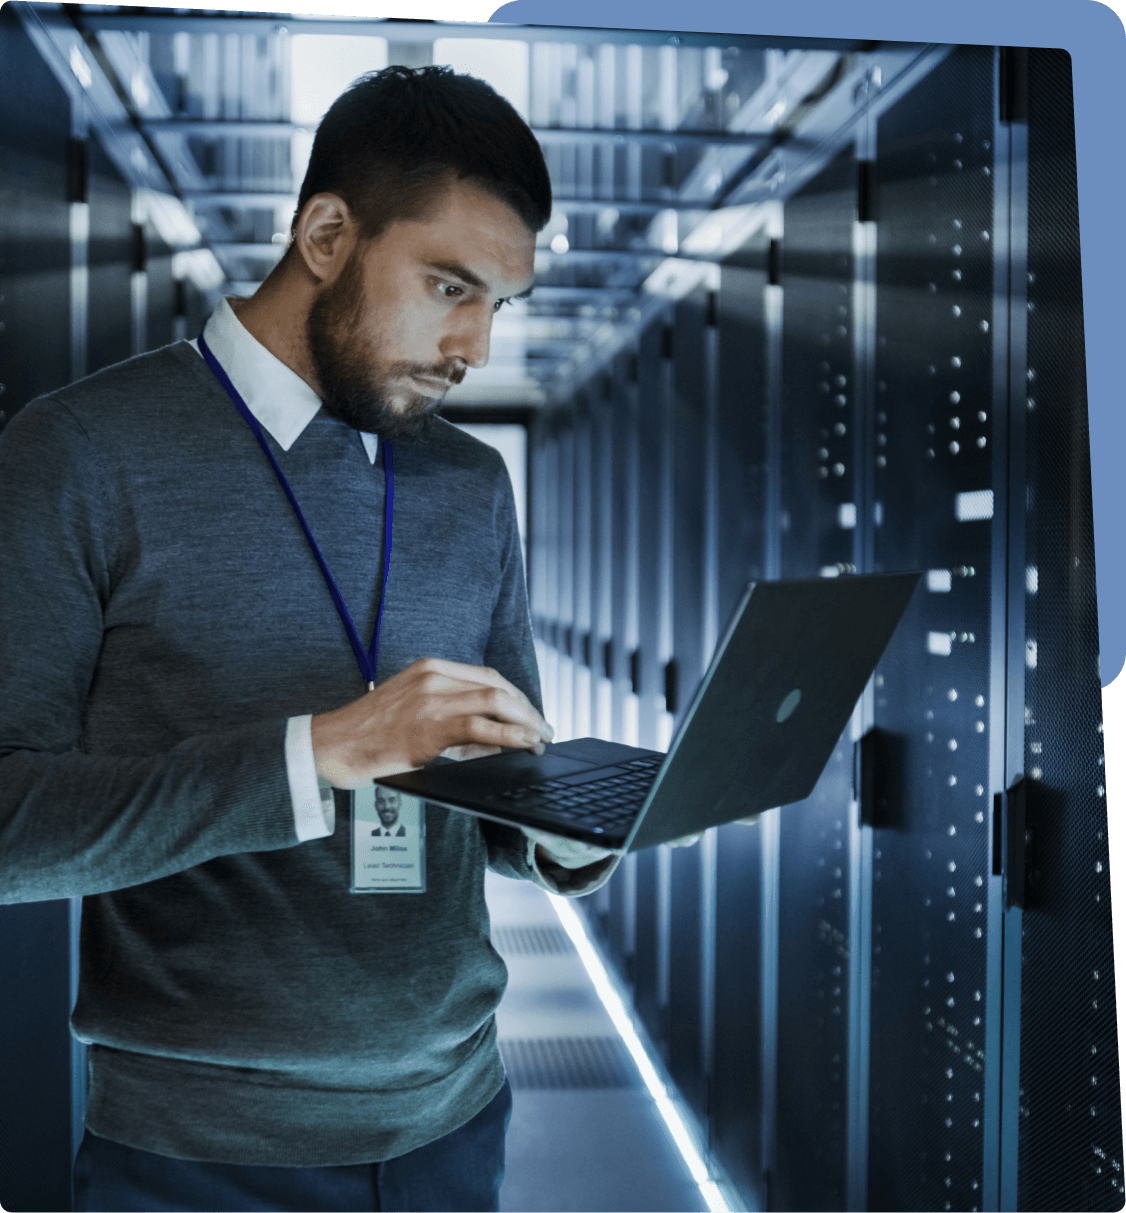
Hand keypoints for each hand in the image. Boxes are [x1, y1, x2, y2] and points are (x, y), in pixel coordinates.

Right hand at [311, 657, 552, 788]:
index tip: (531, 715)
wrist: (332, 746)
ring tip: (539, 741)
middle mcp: (433, 677)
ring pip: (496, 702)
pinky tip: (523, 746)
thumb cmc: (368, 733)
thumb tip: (492, 735)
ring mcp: (431, 701)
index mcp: (429, 668)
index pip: (487, 676)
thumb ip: (447, 711)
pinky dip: (510, 736)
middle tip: (544, 731)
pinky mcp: (429, 728)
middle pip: (498, 687)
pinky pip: (481, 728)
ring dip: (526, 723)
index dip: (517, 697)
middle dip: (528, 710)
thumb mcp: (409, 707)